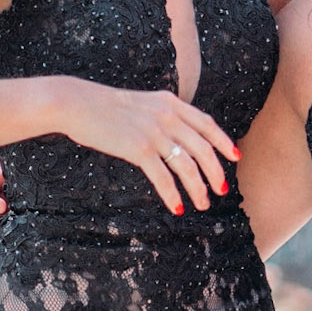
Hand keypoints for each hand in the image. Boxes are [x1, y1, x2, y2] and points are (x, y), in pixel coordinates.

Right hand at [50, 77, 238, 214]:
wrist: (76, 103)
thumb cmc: (106, 107)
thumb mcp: (143, 103)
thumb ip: (164, 115)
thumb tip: (180, 136)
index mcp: (171, 103)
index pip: (207, 124)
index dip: (223, 142)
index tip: (235, 157)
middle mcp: (167, 116)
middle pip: (202, 149)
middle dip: (215, 172)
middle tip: (221, 190)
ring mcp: (154, 132)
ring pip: (186, 166)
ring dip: (198, 188)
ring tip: (203, 203)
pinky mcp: (138, 148)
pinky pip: (163, 177)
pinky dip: (172, 195)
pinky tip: (177, 207)